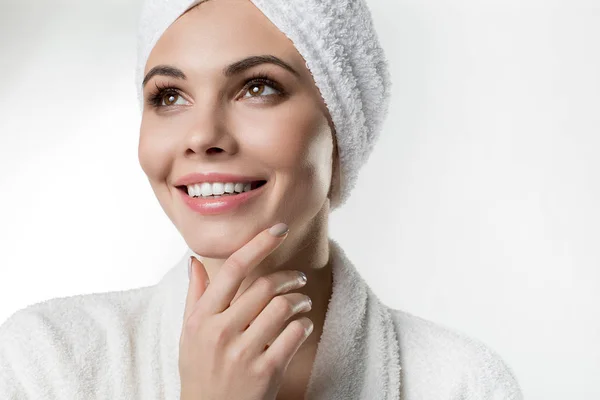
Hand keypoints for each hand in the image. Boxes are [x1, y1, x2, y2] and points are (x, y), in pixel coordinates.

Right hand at [179, 223, 313, 399]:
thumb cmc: (200, 371)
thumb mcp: (189, 334)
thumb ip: (195, 296)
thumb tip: (195, 261)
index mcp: (202, 318)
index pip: (234, 268)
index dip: (259, 244)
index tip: (279, 229)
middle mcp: (220, 332)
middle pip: (265, 286)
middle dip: (289, 277)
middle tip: (298, 278)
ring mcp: (243, 353)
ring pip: (283, 307)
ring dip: (300, 301)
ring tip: (301, 304)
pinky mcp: (265, 372)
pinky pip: (295, 334)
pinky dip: (304, 326)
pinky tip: (302, 327)